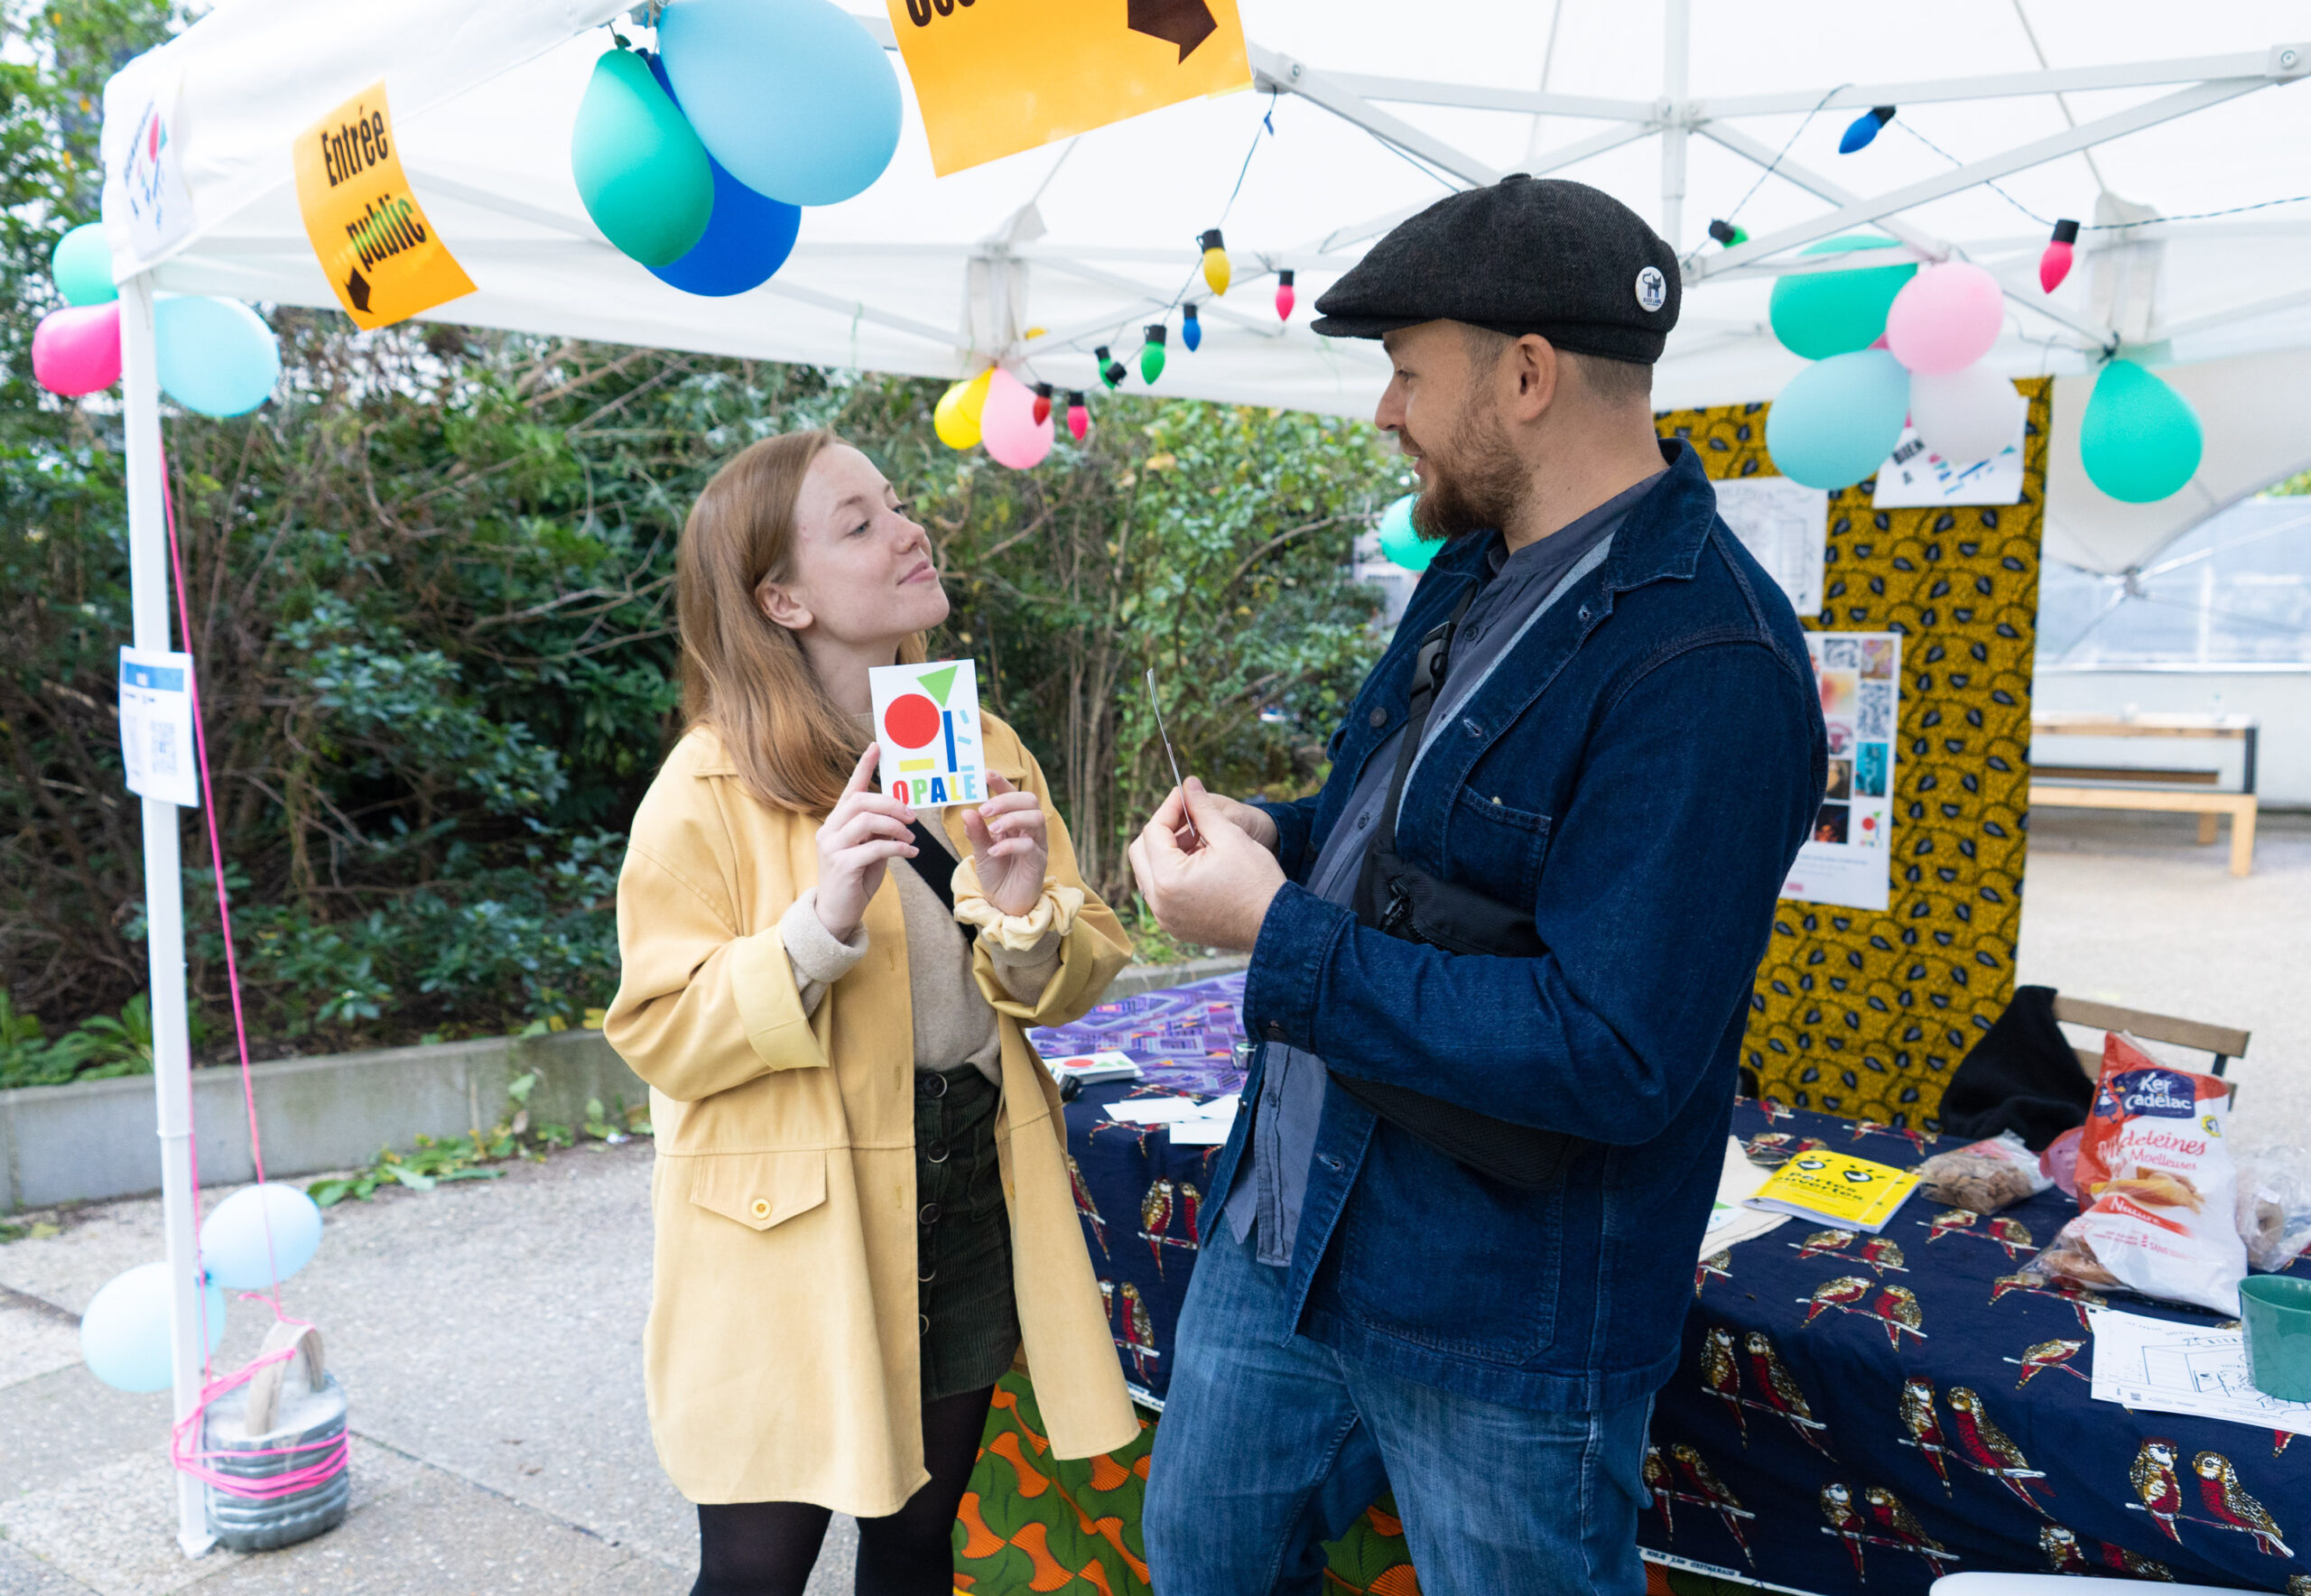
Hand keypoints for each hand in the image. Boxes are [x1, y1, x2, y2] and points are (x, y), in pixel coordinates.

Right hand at [814, 746, 917, 941]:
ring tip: (911, 839)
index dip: (864, 767)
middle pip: (861, 801)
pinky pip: (875, 847)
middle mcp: (829, 830)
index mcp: (836, 823)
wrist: (836, 914)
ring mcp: (832, 847)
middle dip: (892, 804)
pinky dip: (898, 848)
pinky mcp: (842, 865)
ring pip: (866, 820)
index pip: (851, 789)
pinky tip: (910, 854)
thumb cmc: (855, 880)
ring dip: (896, 826)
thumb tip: (899, 817)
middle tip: (912, 817)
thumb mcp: (870, 851)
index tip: (877, 747)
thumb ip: (879, 832)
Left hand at [962, 773, 1049, 916]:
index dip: (1002, 783)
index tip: (985, 774)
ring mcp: (1037, 845)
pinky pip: (1029, 846)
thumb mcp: (980, 851)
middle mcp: (1029, 830)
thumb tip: (967, 812)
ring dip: (1011, 819)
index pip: (1013, 796)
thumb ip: (976, 832)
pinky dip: (1010, 845)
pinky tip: (993, 851)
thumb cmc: (996, 876)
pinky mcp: (1038, 862)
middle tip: (984, 809)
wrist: (1003, 904)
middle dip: (1007, 800)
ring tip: (992, 830)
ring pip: (1035, 819)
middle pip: (1030, 801)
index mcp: (1015, 823)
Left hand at [1127, 778, 1286, 952]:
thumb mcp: (1230, 836)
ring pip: (1149, 872)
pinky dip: (1172, 873)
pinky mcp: (1176, 926)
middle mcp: (1159, 903)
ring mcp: (1166, 918)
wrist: (1275, 925)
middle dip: (1162, 829)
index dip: (1169, 807)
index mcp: (1168, 880)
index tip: (1185, 794)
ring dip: (1166, 851)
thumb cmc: (1256, 882)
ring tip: (1198, 839)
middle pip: (1141, 852)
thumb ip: (1202, 807)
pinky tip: (1199, 862)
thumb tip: (1188, 783)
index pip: (1153, 831)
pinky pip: (1162, 892)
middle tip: (1189, 817)